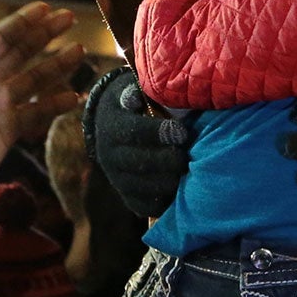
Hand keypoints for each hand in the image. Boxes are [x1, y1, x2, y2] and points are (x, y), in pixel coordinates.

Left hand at [0, 3, 81, 222]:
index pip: (3, 37)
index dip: (23, 22)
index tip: (45, 8)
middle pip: (23, 52)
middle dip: (45, 35)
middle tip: (68, 19)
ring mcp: (2, 103)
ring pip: (35, 79)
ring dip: (56, 65)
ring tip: (79, 52)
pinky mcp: (11, 127)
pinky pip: (38, 111)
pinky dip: (55, 104)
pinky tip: (74, 97)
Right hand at [83, 67, 188, 219]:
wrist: (111, 127)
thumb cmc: (135, 104)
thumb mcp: (132, 90)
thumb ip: (137, 92)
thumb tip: (135, 96)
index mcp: (113, 126)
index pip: (134, 132)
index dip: (159, 134)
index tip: (181, 133)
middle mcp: (109, 155)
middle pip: (140, 163)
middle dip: (168, 161)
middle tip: (186, 155)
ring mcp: (116, 178)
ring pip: (142, 187)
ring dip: (168, 182)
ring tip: (186, 172)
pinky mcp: (126, 195)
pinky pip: (143, 206)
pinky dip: (162, 201)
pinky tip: (179, 192)